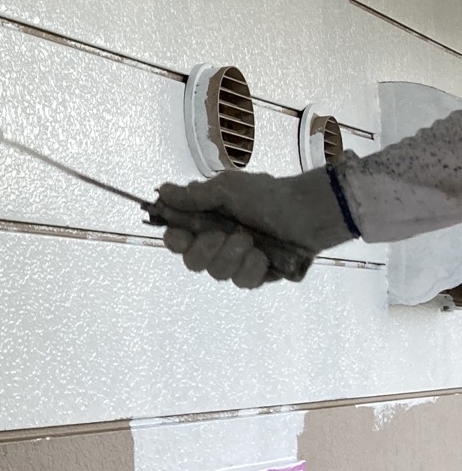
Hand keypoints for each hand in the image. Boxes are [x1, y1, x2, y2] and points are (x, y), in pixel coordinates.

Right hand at [154, 168, 353, 288]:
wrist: (308, 210)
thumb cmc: (267, 195)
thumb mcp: (228, 188)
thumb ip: (194, 196)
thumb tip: (161, 191)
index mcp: (205, 222)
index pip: (176, 240)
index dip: (175, 241)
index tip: (183, 235)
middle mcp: (216, 244)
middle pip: (192, 262)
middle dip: (206, 251)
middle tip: (225, 235)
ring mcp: (236, 261)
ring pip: (216, 274)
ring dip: (233, 257)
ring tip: (252, 241)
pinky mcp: (257, 275)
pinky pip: (242, 282)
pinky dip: (252, 268)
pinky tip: (263, 256)